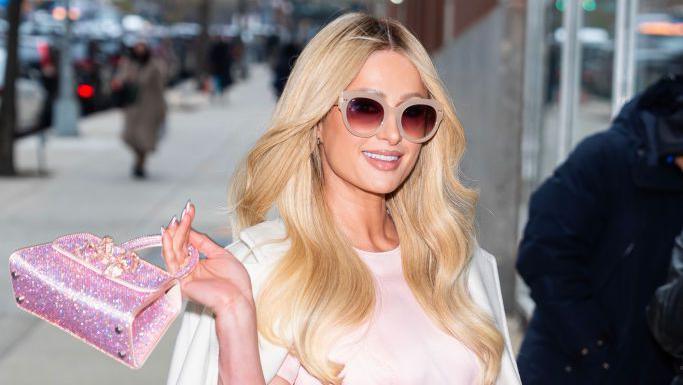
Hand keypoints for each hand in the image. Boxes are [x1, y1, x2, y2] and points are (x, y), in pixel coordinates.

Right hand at [161, 201, 254, 316]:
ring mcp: (184, 275)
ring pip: (174, 251)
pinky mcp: (180, 281)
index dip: (188, 226)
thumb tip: (192, 230)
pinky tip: (168, 235)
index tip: (189, 209)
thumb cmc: (234, 282)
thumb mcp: (221, 255)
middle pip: (180, 244)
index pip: (189, 241)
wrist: (238, 300)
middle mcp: (189, 268)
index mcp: (199, 263)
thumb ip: (204, 243)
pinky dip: (168, 247)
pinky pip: (171, 262)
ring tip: (176, 220)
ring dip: (175, 234)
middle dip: (181, 227)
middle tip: (184, 212)